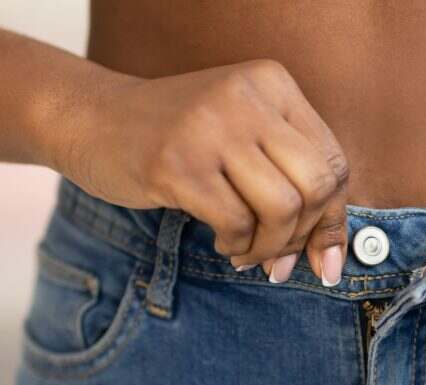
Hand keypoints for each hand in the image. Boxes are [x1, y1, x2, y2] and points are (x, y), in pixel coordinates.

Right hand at [52, 60, 349, 284]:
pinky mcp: (177, 164)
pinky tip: (223, 242)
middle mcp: (247, 97)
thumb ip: (291, 181)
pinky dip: (237, 245)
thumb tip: (333, 259)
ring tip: (247, 251)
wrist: (91, 118)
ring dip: (269, 247)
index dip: (333, 218)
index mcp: (272, 83)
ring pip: (282, 208)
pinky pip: (236, 222)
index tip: (319, 256)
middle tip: (277, 257)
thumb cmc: (178, 138)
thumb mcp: (243, 138)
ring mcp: (210, 128)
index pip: (334, 162)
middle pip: (316, 186)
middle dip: (303, 236)